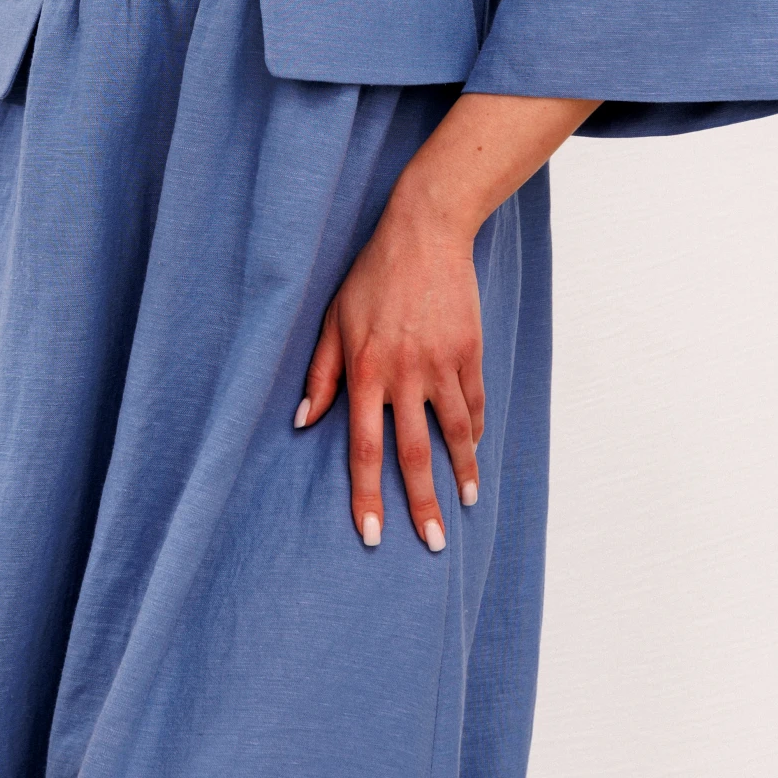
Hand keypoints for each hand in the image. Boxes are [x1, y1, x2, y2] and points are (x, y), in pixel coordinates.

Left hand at [296, 190, 482, 552]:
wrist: (425, 232)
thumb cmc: (371, 275)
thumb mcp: (334, 319)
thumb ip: (320, 373)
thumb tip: (302, 420)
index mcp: (365, 370)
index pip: (364, 448)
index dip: (367, 496)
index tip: (371, 535)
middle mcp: (405, 374)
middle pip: (414, 455)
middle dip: (422, 506)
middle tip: (432, 545)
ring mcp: (442, 364)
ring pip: (456, 434)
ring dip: (461, 475)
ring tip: (464, 504)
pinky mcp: (471, 351)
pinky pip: (475, 403)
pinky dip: (475, 432)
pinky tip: (473, 452)